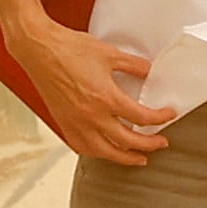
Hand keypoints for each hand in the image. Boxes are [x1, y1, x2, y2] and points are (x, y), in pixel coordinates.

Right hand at [9, 13, 173, 164]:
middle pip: (127, 141)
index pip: (141, 117)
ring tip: (137, 158)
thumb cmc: (68, 49)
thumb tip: (149, 71)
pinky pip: (82, 147)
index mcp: (106, 98)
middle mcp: (91, 116)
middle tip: (160, 144)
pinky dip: (97, 153)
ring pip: (104, 152)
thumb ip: (133, 65)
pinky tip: (105, 151)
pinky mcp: (63, 123)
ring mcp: (76, 122)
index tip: (167, 115)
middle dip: (148, 145)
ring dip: (124, 158)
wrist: (39, 49)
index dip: (160, 119)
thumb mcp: (109, 53)